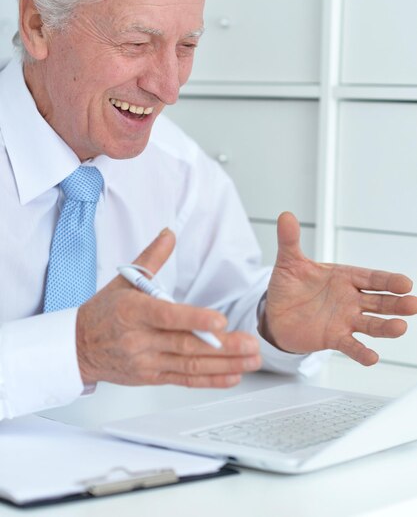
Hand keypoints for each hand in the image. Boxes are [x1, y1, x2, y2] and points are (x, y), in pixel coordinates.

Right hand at [76, 229, 260, 386]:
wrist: (78, 347)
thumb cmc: (102, 313)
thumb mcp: (124, 280)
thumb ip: (152, 258)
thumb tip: (169, 234)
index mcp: (133, 311)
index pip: (167, 316)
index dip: (195, 319)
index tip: (220, 321)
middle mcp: (140, 339)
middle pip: (185, 344)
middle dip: (222, 346)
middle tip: (250, 343)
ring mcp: (146, 362)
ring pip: (190, 365)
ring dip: (225, 364)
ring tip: (250, 359)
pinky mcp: (152, 377)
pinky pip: (185, 380)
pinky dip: (210, 379)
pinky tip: (232, 375)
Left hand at [261, 212, 416, 365]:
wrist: (276, 313)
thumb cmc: (289, 285)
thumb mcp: (289, 261)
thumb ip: (290, 240)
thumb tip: (285, 215)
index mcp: (345, 277)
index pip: (371, 278)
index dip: (388, 281)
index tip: (405, 283)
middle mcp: (350, 299)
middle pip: (379, 301)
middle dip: (396, 303)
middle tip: (413, 304)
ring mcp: (345, 319)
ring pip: (370, 324)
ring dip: (385, 327)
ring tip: (400, 328)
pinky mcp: (334, 338)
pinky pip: (350, 346)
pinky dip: (361, 352)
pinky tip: (372, 358)